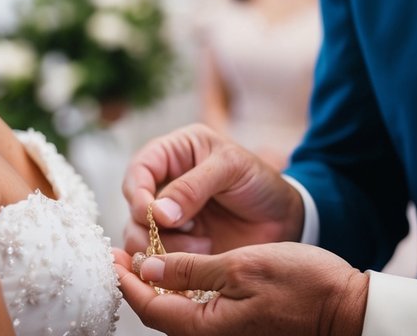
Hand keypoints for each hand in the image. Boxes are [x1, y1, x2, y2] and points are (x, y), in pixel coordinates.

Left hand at [114, 243, 368, 335]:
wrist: (346, 308)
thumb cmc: (300, 284)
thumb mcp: (241, 266)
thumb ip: (192, 269)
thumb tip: (148, 268)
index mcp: (205, 327)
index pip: (149, 307)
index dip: (126, 280)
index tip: (112, 255)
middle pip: (160, 313)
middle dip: (138, 283)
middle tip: (122, 253)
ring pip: (179, 313)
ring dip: (160, 286)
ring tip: (148, 257)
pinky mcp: (241, 329)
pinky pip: (200, 314)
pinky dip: (185, 291)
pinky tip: (184, 272)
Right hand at [122, 123, 304, 254]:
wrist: (284, 219)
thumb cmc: (260, 182)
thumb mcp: (232, 168)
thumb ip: (193, 186)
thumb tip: (157, 213)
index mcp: (175, 153)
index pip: (139, 170)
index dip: (138, 192)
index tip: (152, 214)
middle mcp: (165, 185)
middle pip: (132, 208)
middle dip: (151, 225)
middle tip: (185, 231)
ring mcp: (169, 218)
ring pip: (140, 237)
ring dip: (164, 247)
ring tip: (202, 245)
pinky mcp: (177, 246)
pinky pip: (157, 258)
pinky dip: (171, 263)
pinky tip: (200, 257)